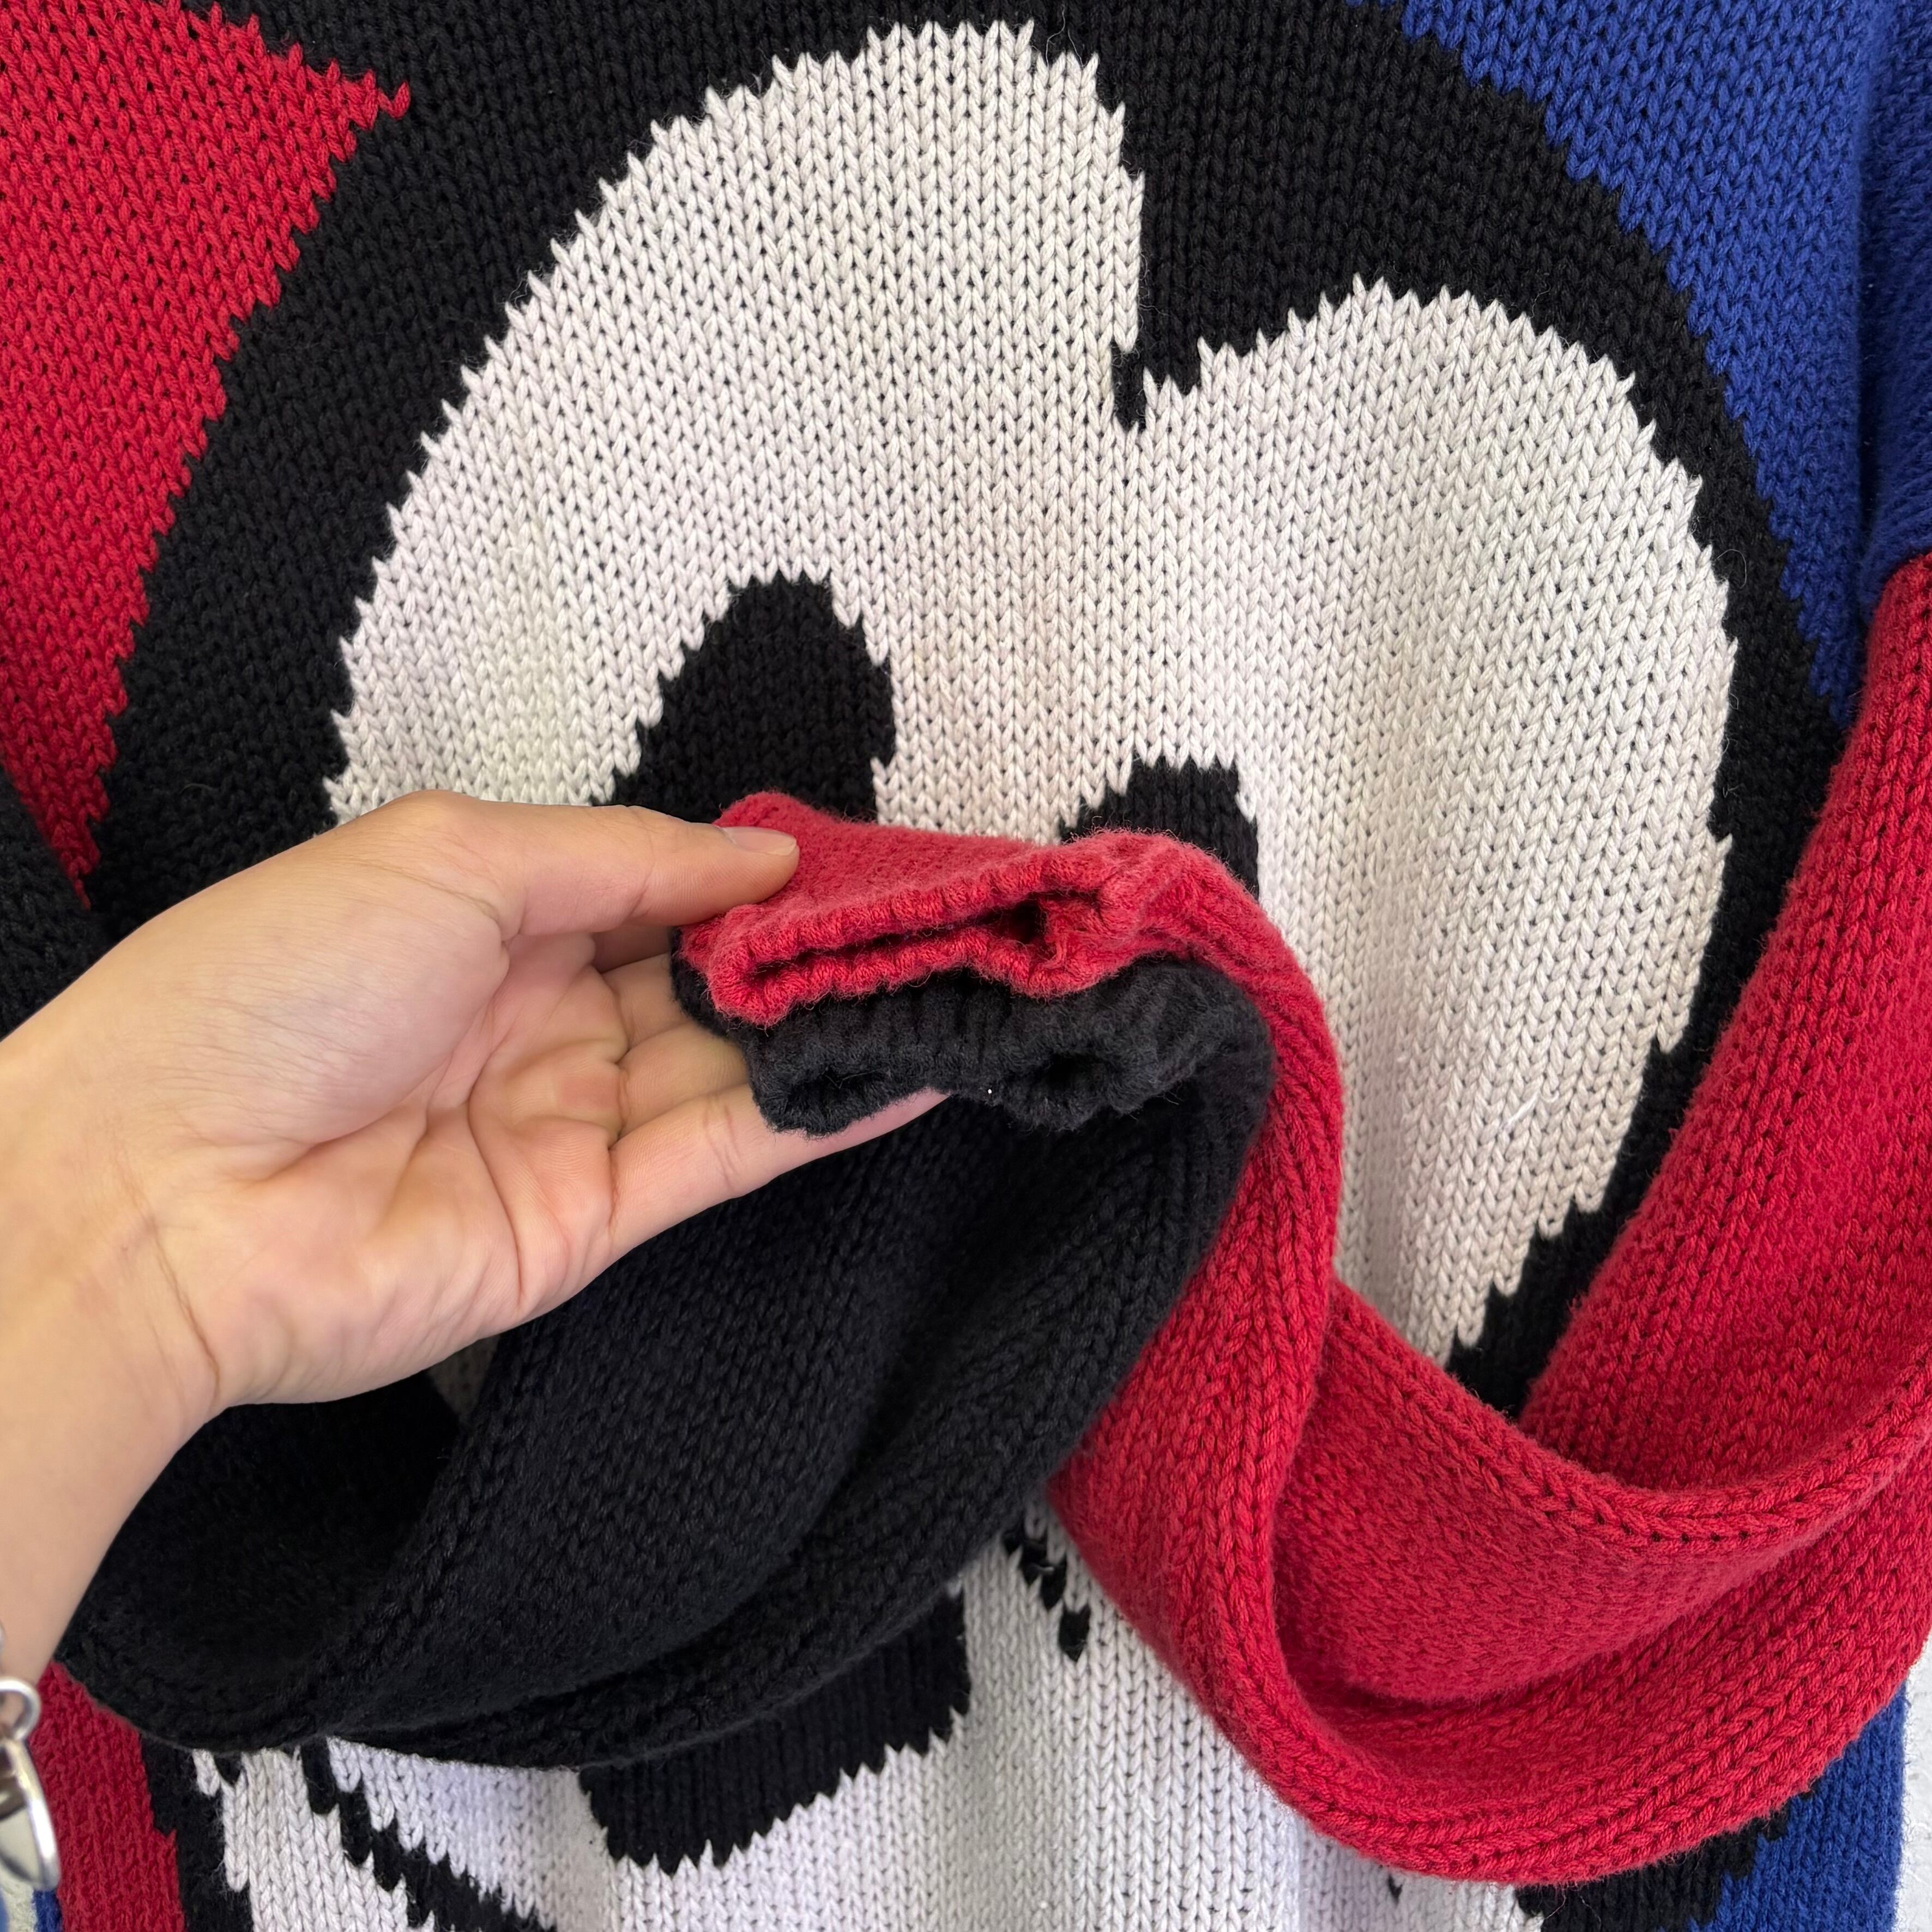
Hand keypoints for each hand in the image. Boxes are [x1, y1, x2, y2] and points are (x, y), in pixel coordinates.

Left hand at [0, 793, 932, 1677]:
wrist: (156, 1192)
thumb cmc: (273, 985)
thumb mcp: (446, 857)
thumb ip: (621, 855)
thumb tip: (761, 856)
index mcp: (491, 922)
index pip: (661, 890)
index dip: (758, 873)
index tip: (863, 854)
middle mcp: (541, 1022)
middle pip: (709, 981)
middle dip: (816, 948)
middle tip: (941, 912)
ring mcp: (570, 1125)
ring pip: (734, 1067)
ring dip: (840, 1024)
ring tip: (962, 977)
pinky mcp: (592, 1222)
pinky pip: (725, 1154)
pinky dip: (819, 1114)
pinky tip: (912, 1067)